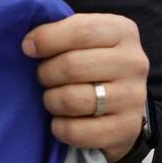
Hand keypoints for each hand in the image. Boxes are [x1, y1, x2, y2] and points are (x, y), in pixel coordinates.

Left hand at [22, 13, 148, 162]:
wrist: (121, 105)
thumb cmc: (92, 63)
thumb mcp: (83, 38)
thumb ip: (59, 31)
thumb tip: (29, 43)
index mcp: (122, 31)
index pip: (80, 31)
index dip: (46, 39)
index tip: (28, 48)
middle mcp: (133, 62)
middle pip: (72, 66)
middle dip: (46, 73)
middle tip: (44, 77)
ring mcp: (133, 97)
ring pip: (72, 100)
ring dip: (51, 100)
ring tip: (53, 98)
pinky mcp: (126, 128)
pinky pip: (75, 131)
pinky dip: (59, 127)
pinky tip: (62, 120)